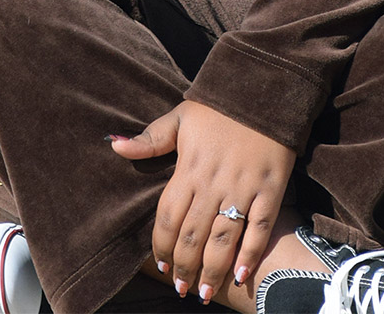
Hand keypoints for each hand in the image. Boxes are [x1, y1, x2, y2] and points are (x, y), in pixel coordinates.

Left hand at [109, 100, 292, 300]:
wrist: (261, 91)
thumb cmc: (217, 108)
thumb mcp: (179, 118)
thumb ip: (149, 139)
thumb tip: (114, 145)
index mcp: (188, 168)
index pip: (168, 216)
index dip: (161, 245)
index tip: (159, 264)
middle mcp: (214, 183)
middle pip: (193, 235)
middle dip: (183, 266)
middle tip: (179, 287)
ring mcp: (243, 189)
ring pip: (223, 240)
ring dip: (212, 270)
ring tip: (203, 293)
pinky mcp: (270, 191)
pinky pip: (258, 230)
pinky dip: (249, 255)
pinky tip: (240, 276)